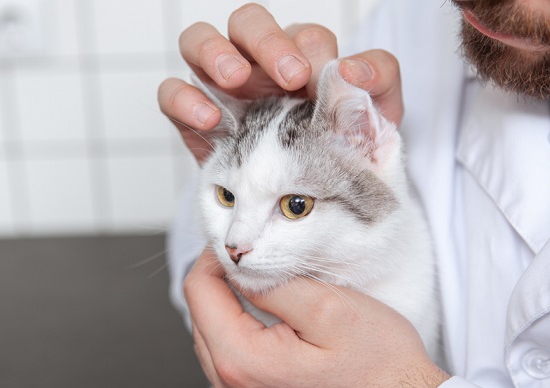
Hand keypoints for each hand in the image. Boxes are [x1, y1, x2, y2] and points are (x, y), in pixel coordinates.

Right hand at [157, 3, 403, 162]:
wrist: (303, 204)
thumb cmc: (340, 154)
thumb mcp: (376, 119)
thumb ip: (377, 83)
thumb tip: (351, 69)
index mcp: (304, 60)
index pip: (304, 35)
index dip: (309, 48)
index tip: (316, 78)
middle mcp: (259, 66)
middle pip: (248, 22)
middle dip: (266, 41)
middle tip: (288, 76)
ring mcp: (222, 89)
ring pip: (199, 42)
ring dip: (215, 53)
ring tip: (235, 80)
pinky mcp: (194, 118)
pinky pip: (172, 92)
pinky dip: (184, 99)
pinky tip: (210, 119)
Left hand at [185, 249, 448, 387]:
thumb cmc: (382, 369)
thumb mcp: (329, 307)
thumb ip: (273, 284)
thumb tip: (240, 268)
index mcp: (245, 363)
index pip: (199, 294)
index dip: (213, 259)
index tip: (235, 245)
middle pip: (201, 321)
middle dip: (220, 285)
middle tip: (251, 262)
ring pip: (215, 346)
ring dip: (230, 313)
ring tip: (261, 289)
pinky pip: (235, 370)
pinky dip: (244, 340)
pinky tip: (271, 327)